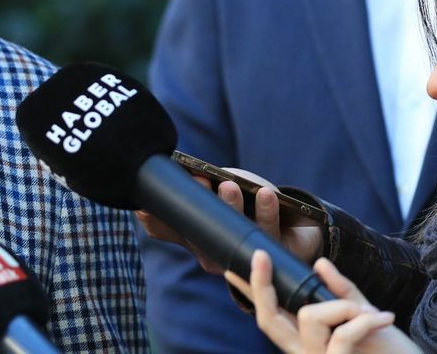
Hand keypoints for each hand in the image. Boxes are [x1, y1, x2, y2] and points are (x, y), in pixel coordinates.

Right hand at [135, 168, 321, 272]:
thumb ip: (193, 190)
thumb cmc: (242, 207)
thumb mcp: (214, 193)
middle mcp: (216, 254)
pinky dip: (266, 210)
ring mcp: (245, 255)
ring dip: (232, 207)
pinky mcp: (275, 252)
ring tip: (229, 185)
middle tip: (200, 180)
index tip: (147, 201)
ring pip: (237, 233)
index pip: (167, 230)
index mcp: (194, 239)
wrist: (289, 229)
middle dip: (202, 205)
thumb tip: (161, 187)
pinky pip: (269, 232)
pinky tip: (265, 193)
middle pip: (204, 235)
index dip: (155, 218)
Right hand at [225, 251, 418, 353]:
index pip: (266, 312)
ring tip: (370, 311)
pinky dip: (365, 321)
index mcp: (303, 338)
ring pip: (310, 317)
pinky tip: (384, 317)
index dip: (246, 291)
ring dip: (343, 307)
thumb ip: (339, 290)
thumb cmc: (384, 347)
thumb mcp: (360, 312)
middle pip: (267, 317)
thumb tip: (318, 263)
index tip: (229, 267)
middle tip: (262, 256)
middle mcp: (302, 351)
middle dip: (262, 284)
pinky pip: (343, 333)